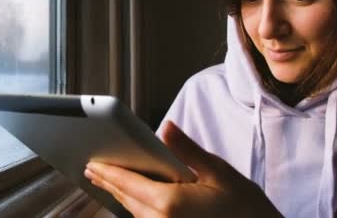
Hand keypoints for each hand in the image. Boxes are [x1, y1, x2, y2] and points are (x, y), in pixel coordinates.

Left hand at [84, 121, 281, 216]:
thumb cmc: (243, 206)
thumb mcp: (218, 172)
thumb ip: (186, 151)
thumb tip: (165, 128)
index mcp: (170, 203)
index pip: (129, 183)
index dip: (108, 172)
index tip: (92, 163)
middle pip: (127, 199)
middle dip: (109, 183)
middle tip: (92, 170)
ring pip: (135, 212)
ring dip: (120, 195)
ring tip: (106, 181)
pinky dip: (135, 206)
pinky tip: (131, 199)